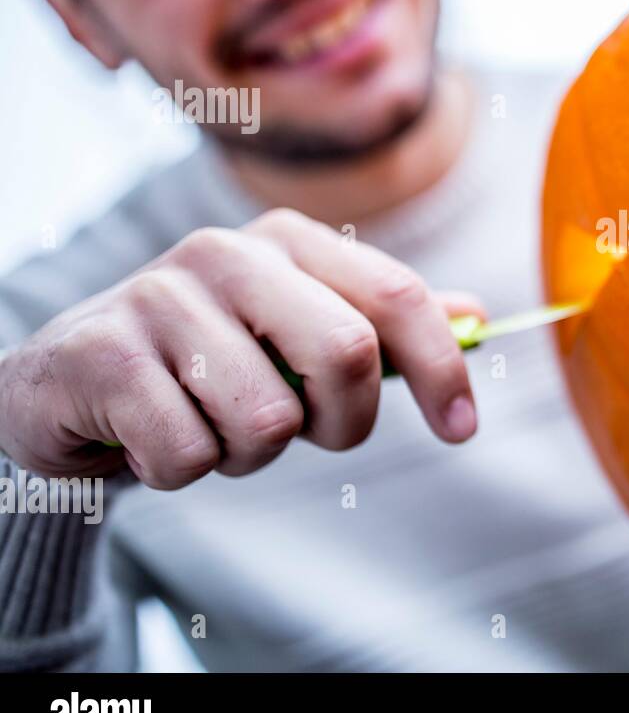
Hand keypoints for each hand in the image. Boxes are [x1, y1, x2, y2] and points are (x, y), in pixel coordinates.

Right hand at [0, 209, 482, 487]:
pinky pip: (191, 456)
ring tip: (211, 424)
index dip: (442, 369)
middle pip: (348, 354)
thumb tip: (475, 317)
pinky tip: (153, 435)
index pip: (395, 295)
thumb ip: (382, 325)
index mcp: (287, 242)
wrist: (69, 385)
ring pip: (269, 421)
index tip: (462, 430)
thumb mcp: (297, 334)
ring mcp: (157, 296)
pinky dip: (184, 470)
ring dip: (249, 453)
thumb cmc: (206, 363)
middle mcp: (226, 252)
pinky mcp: (102, 355)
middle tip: (305, 432)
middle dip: (343, 422)